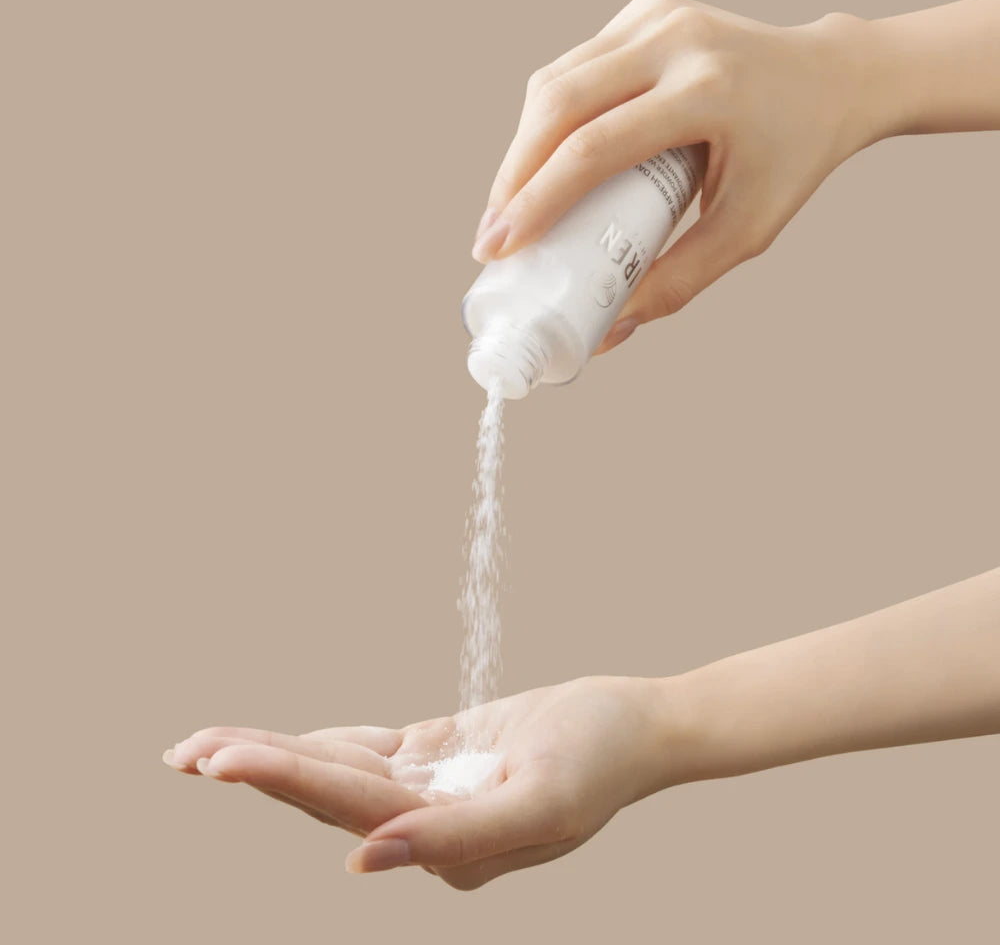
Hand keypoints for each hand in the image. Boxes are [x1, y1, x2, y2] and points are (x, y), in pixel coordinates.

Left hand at [163, 675, 671, 889]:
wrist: (636, 727)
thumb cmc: (600, 758)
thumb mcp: (543, 802)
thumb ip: (457, 838)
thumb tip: (362, 862)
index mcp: (448, 845)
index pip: (347, 808)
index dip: (283, 779)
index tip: (217, 758)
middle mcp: (429, 826)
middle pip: (326, 793)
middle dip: (255, 768)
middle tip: (183, 750)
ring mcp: (431, 791)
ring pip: (336, 771)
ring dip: (273, 755)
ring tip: (204, 746)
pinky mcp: (440, 757)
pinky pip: (368, 752)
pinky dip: (320, 745)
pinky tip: (276, 743)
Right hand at [470, 0, 883, 349]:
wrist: (830, 78)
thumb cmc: (792, 158)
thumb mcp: (747, 230)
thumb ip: (679, 282)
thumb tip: (609, 329)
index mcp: (708, 91)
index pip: (595, 148)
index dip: (536, 201)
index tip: (498, 249)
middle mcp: (676, 40)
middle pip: (558, 106)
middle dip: (512, 178)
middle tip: (492, 240)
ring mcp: (656, 15)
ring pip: (554, 82)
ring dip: (521, 150)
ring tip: (510, 209)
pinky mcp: (644, 11)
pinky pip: (571, 68)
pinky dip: (546, 120)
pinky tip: (542, 162)